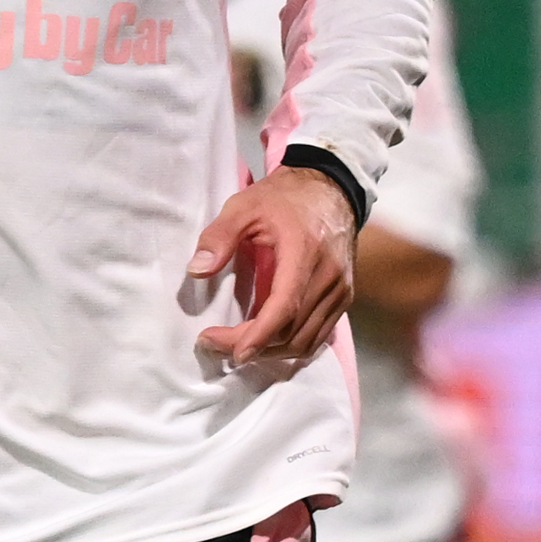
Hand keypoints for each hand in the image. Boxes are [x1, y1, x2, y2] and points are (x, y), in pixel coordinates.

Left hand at [189, 163, 359, 374]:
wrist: (331, 188)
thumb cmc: (285, 197)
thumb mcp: (245, 205)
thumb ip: (220, 236)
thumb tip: (197, 271)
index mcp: (305, 252)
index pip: (285, 307)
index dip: (258, 336)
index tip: (230, 351)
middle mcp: (329, 277)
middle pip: (292, 332)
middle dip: (253, 347)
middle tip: (215, 344)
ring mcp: (341, 290)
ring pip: (306, 341)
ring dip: (271, 353)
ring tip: (237, 347)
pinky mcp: (344, 297)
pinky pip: (319, 336)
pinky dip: (291, 346)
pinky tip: (265, 342)